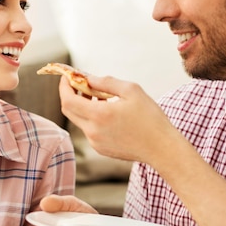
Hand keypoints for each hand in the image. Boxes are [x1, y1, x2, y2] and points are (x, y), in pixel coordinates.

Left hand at [58, 75, 178, 165]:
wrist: (162, 148)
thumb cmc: (150, 118)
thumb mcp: (131, 90)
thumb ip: (106, 82)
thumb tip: (88, 78)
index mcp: (99, 115)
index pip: (67, 100)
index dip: (64, 86)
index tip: (68, 76)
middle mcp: (93, 131)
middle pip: (69, 111)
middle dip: (71, 95)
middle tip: (82, 84)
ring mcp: (96, 142)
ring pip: (80, 120)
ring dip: (84, 106)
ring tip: (102, 97)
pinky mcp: (101, 149)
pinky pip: (89, 130)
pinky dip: (92, 118)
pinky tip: (109, 113)